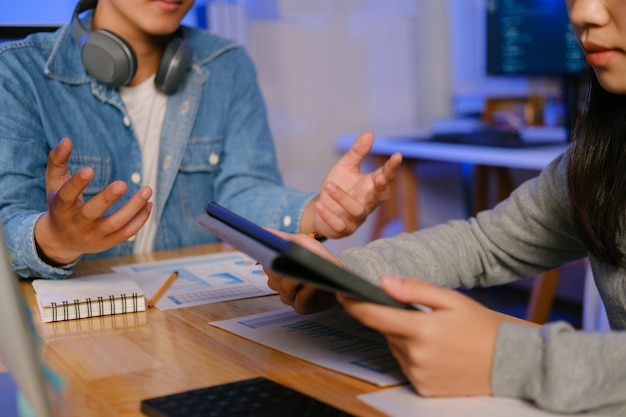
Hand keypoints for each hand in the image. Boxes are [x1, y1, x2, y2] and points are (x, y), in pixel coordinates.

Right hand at [34, 137, 152, 264]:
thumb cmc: (60, 206)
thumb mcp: (54, 184)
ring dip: (133, 208)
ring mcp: (93, 236)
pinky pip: (126, 234)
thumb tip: (66, 139)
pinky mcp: (107, 243)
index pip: (67, 196)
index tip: (89, 169)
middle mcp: (77, 224)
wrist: (60, 241)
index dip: (77, 184)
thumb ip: (57, 161)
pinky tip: (149, 204)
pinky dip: (139, 220)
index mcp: (61, 208)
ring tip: (148, 190)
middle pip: (92, 213)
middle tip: (123, 183)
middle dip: (107, 198)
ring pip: (115, 224)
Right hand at [264, 230, 339, 313]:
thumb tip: (261, 230)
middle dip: (283, 268)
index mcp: (275, 268)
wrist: (338, 272)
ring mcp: (289, 296)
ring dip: (296, 279)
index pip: (266, 263)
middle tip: (289, 259)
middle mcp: (278, 284)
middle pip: (274, 277)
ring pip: (285, 289)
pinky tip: (313, 282)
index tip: (269, 250)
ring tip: (305, 271)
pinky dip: (307, 290)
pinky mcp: (301, 307)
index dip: (267, 257)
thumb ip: (279, 236)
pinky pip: (300, 299)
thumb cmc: (317, 256)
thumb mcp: (299, 241)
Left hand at [304, 132, 401, 238]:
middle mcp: (368, 202)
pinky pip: (339, 224)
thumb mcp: (346, 166)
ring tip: (328, 185)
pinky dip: (329, 215)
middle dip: (382, 187)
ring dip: (343, 198)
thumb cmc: (339, 185)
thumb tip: (370, 133)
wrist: (322, 209)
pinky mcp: (344, 229)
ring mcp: (357, 217)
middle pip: (381, 196)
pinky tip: (319, 204)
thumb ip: (357, 152)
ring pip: (357, 210)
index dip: (392, 167)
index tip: (397, 156)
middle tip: (380, 176)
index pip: (386, 176)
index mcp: (371, 185)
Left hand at [337, 275, 509, 396]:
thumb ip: (415, 290)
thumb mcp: (451, 300)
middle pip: (386, 331)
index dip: (354, 304)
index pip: (374, 316)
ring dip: (404, 338)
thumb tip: (384, 282)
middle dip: (394, 320)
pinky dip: (413, 355)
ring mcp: (418, 375)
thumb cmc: (481, 327)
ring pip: (395, 348)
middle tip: (420, 315)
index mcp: (421, 330)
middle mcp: (415, 356)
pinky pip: (406, 365)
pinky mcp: (423, 388)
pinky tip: (436, 351)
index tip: (341, 292)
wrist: (509, 363)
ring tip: (434, 334)